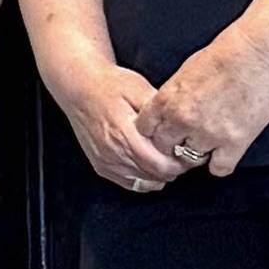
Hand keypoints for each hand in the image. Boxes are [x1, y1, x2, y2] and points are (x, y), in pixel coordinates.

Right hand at [49, 54, 186, 193]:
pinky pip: (130, 184)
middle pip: (157, 176)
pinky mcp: (101, 165)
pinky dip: (144, 178)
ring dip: (160, 173)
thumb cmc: (108, 85)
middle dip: (175, 167)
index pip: (162, 165)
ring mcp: (106, 162)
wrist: (78, 87)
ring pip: (145, 183)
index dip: (182, 162)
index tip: (191, 151)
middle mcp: (114, 153)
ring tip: (167, 157)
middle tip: (184, 153)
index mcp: (125, 135)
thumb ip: (160, 111)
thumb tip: (180, 127)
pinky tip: (149, 164)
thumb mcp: (139, 89)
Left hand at [144, 39, 268, 177]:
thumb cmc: (225, 56)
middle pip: (163, 148)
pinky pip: (219, 169)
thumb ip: (173, 95)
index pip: (144, 129)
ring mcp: (207, 134)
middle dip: (173, 146)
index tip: (165, 131)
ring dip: (198, 154)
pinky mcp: (234, 143)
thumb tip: (168, 108)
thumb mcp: (185, 72)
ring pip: (190, 160)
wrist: (257, 56)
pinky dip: (221, 164)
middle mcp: (182, 120)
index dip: (155, 131)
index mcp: (167, 100)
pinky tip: (226, 153)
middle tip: (186, 141)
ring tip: (210, 143)